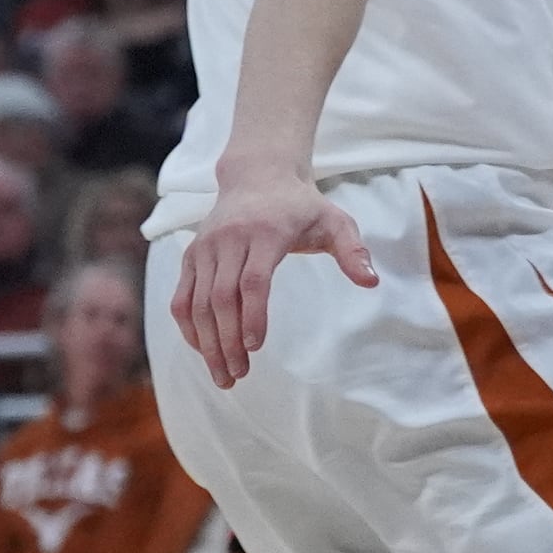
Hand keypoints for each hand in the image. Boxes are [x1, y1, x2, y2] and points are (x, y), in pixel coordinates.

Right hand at [171, 165, 377, 388]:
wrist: (257, 176)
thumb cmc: (301, 206)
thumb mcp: (336, 221)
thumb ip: (353, 251)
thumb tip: (372, 282)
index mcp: (266, 233)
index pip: (253, 281)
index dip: (252, 315)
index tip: (255, 347)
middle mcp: (228, 240)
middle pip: (220, 297)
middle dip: (227, 340)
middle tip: (238, 375)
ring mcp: (205, 248)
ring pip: (196, 301)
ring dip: (206, 342)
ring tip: (223, 374)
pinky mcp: (191, 256)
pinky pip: (180, 297)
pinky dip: (188, 327)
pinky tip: (204, 351)